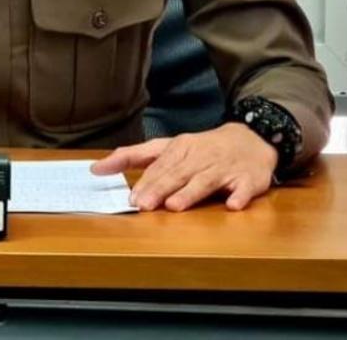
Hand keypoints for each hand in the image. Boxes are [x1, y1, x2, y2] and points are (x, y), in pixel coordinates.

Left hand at [90, 123, 277, 211]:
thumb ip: (133, 156)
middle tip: (144, 205)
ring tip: (174, 206)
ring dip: (190, 193)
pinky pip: (244, 189)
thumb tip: (96, 168)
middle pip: (178, 174)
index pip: (160, 166)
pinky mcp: (249, 180)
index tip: (132, 198)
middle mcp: (200, 157)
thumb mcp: (167, 147)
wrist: (250, 140)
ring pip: (205, 181)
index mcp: (180, 148)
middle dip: (161, 189)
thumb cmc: (201, 148)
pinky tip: (232, 205)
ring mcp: (225, 168)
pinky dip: (239, 196)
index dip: (146, 182)